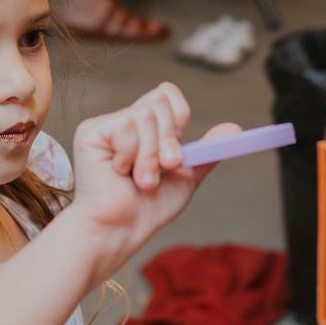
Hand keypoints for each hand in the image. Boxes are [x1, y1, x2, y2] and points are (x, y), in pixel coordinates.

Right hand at [70, 83, 239, 278]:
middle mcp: (127, 121)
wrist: (122, 230)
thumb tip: (235, 129)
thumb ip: (207, 151)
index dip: (179, 116)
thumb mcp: (186, 177)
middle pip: (158, 99)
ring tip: (143, 180)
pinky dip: (130, 154)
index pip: (166, 94)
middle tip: (165, 167)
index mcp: (148, 128)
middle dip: (169, 139)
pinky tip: (120, 172)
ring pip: (143, 116)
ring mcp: (108, 126)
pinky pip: (125, 125)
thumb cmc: (148, 208)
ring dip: (150, 156)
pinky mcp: (90, 133)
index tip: (178, 150)